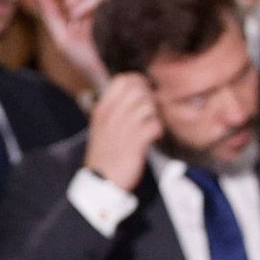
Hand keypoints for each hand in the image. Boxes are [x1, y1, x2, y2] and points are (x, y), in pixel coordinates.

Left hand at [37, 0, 110, 89]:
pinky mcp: (118, 11)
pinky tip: (78, 16)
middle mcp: (100, 2)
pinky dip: (86, 2)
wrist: (104, 76)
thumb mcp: (63, 36)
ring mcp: (110, 5)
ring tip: (72, 13)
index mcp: (86, 6)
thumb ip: (52, 15)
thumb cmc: (87, 60)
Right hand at [84, 73, 161, 191]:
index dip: (138, 81)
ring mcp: (124, 128)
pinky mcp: (136, 142)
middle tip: (151, 110)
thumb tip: (136, 91)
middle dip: (150, 97)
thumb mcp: (103, 125)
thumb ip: (116, 107)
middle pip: (139, 89)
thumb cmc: (106, 152)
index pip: (122, 80)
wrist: (101, 180)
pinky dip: (158, 130)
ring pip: (149, 106)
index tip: (144, 90)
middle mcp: (112, 115)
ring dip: (155, 114)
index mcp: (103, 108)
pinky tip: (154, 136)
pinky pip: (155, 125)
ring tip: (151, 124)